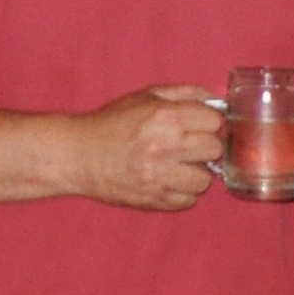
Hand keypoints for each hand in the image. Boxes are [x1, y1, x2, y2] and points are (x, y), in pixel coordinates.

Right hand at [76, 84, 224, 210]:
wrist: (77, 155)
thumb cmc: (112, 124)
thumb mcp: (146, 96)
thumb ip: (185, 93)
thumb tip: (216, 100)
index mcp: (165, 117)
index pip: (215, 121)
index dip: (208, 122)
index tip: (198, 126)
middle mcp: (164, 146)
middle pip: (214, 149)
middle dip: (204, 146)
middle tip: (187, 146)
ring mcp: (159, 176)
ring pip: (205, 180)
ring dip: (195, 173)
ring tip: (177, 166)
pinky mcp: (153, 200)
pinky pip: (188, 201)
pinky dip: (182, 193)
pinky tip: (167, 181)